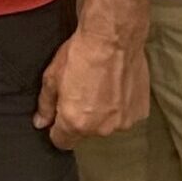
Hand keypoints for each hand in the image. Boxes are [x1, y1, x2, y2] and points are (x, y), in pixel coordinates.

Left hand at [35, 22, 149, 149]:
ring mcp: (123, 122)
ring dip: (103, 112)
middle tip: (83, 92)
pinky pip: (125, 115)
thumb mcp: (52, 78)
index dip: (58, 130)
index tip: (60, 116)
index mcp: (76, 123)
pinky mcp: (140, 112)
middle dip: (82, 118)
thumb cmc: (79, 56)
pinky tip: (117, 85)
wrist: (113, 38)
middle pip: (86, 132)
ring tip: (102, 86)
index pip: (62, 142)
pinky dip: (121, 105)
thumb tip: (41, 123)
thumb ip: (46, 106)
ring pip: (107, 124)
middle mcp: (101, 129)